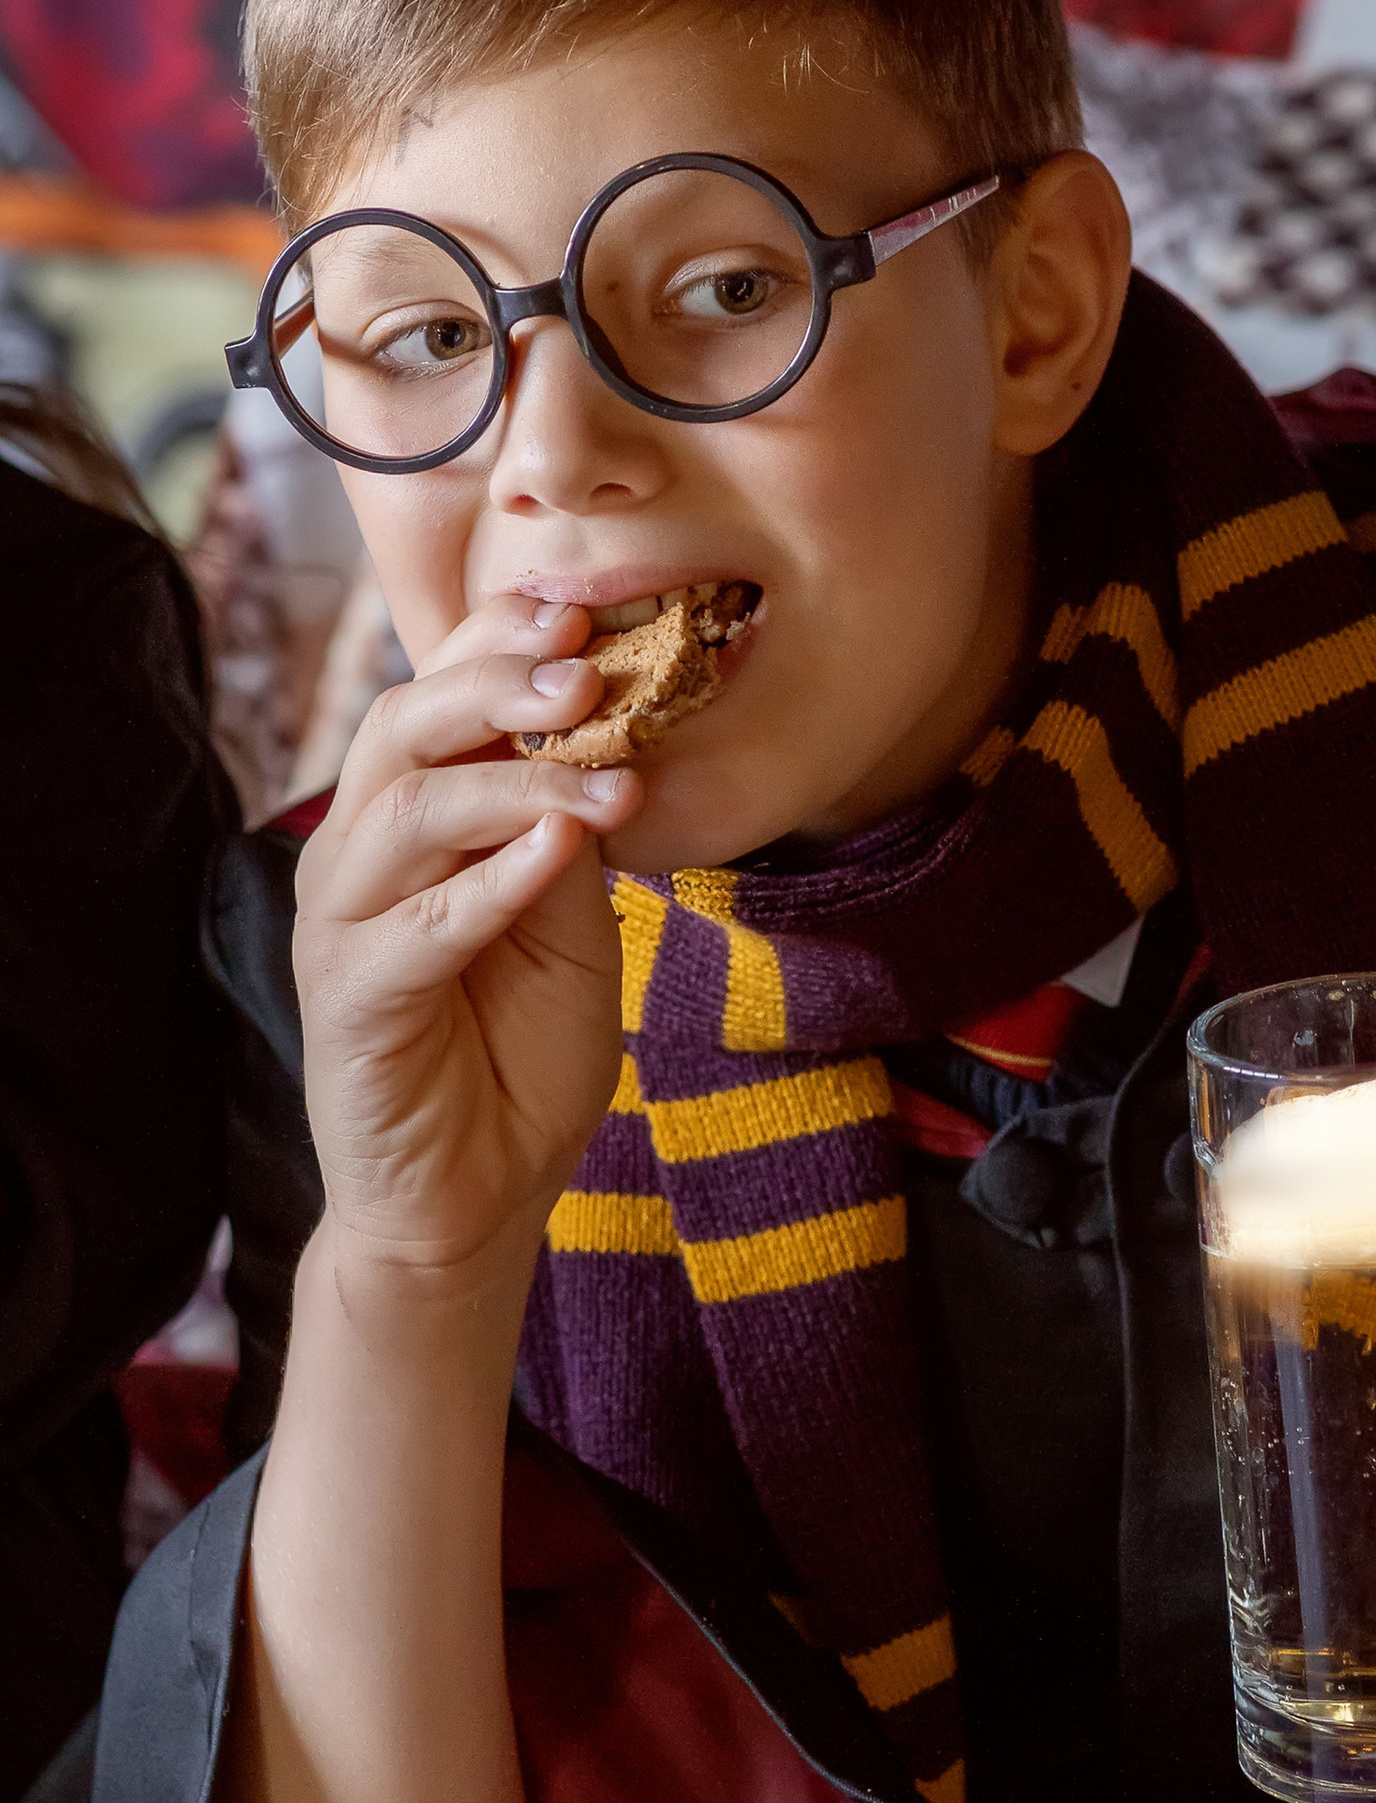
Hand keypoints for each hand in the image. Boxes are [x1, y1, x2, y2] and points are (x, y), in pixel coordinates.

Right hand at [292, 593, 636, 1290]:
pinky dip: (489, 884)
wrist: (475, 1198)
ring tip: (605, 781)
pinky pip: (416, 927)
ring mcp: (342, 928)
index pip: (437, 703)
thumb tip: (605, 734)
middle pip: (404, 731)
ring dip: (515, 784)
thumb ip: (568, 835)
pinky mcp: (349, 1003)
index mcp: (405, 826)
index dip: (495, 645)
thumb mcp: (569, 926)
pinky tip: (558, 853)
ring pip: (407, 813)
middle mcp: (357, 859)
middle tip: (588, 667)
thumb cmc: (517, 1055)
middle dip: (496, 688)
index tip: (580, 604)